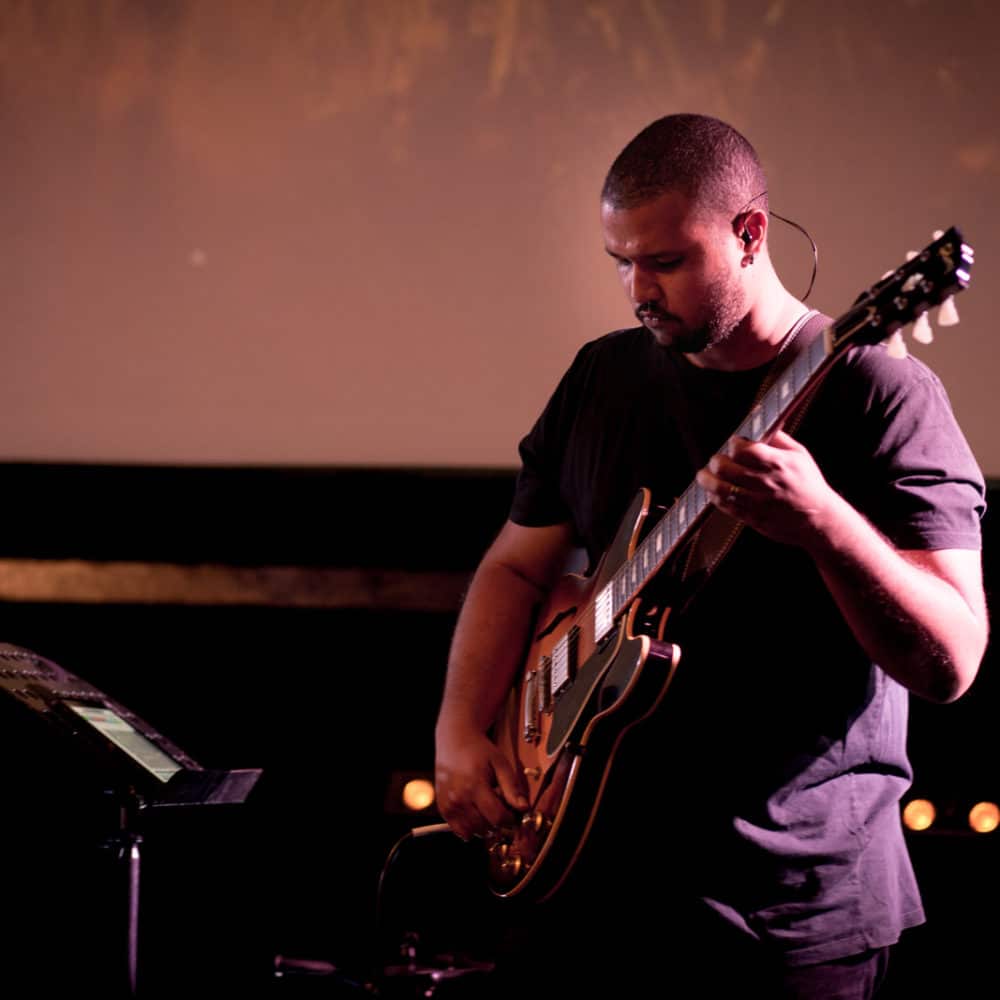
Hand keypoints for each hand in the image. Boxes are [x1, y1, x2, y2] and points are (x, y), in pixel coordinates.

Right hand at [434, 722, 528, 841]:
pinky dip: (468, 828)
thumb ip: (512, 787)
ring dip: (484, 828)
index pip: (497, 817)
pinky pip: (457, 829)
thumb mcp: (500, 763)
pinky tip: (476, 816)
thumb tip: (524, 808)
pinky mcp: (442, 807)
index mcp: (475, 785)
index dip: (510, 820)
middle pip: (484, 827)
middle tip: (502, 812)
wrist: (455, 740)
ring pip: (471, 831)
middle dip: (497, 824)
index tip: (514, 815)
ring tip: (488, 812)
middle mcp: (459, 797)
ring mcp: (448, 803)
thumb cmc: (479, 750)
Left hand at [696, 430, 839, 548]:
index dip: (734, 444)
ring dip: (707, 480)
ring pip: (720, 489)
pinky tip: (715, 491)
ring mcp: (757, 502)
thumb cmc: (809, 484)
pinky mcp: (751, 517)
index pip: (744, 450)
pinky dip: (714, 497)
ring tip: (705, 475)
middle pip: (726, 469)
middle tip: (716, 460)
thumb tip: (760, 425)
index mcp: (778, 463)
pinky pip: (724, 506)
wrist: (818, 519)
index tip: (734, 443)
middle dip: (716, 461)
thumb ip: (778, 438)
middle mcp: (765, 483)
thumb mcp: (800, 455)